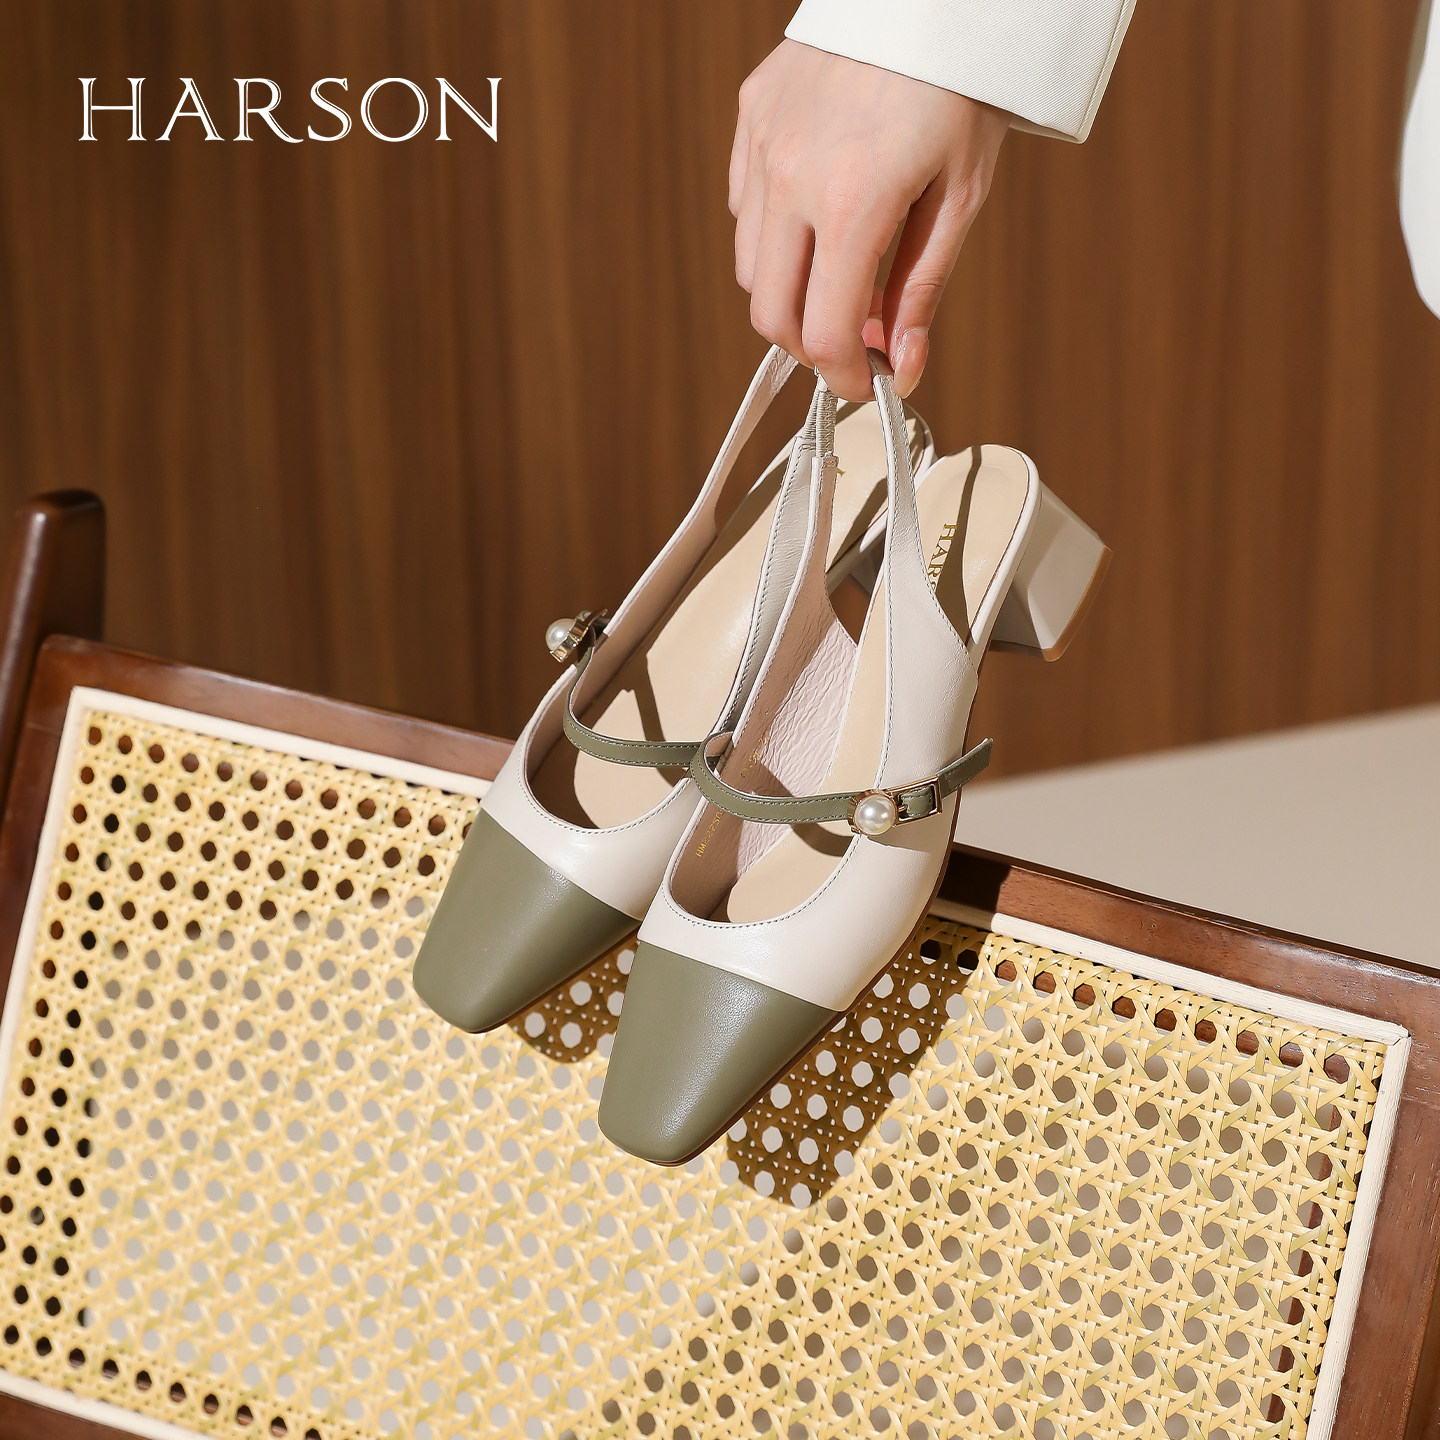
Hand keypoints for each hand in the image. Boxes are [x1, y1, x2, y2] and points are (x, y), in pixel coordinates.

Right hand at [731, 40, 1008, 399]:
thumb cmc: (960, 88)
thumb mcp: (960, 196)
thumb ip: (922, 289)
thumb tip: (904, 367)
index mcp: (853, 204)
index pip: (823, 333)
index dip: (845, 376)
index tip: (870, 384)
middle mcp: (792, 178)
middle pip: (771, 314)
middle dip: (811, 347)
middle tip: (853, 342)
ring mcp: (763, 144)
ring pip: (750, 267)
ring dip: (790, 295)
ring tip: (842, 278)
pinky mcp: (751, 115)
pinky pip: (744, 207)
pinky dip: (774, 238)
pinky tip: (818, 221)